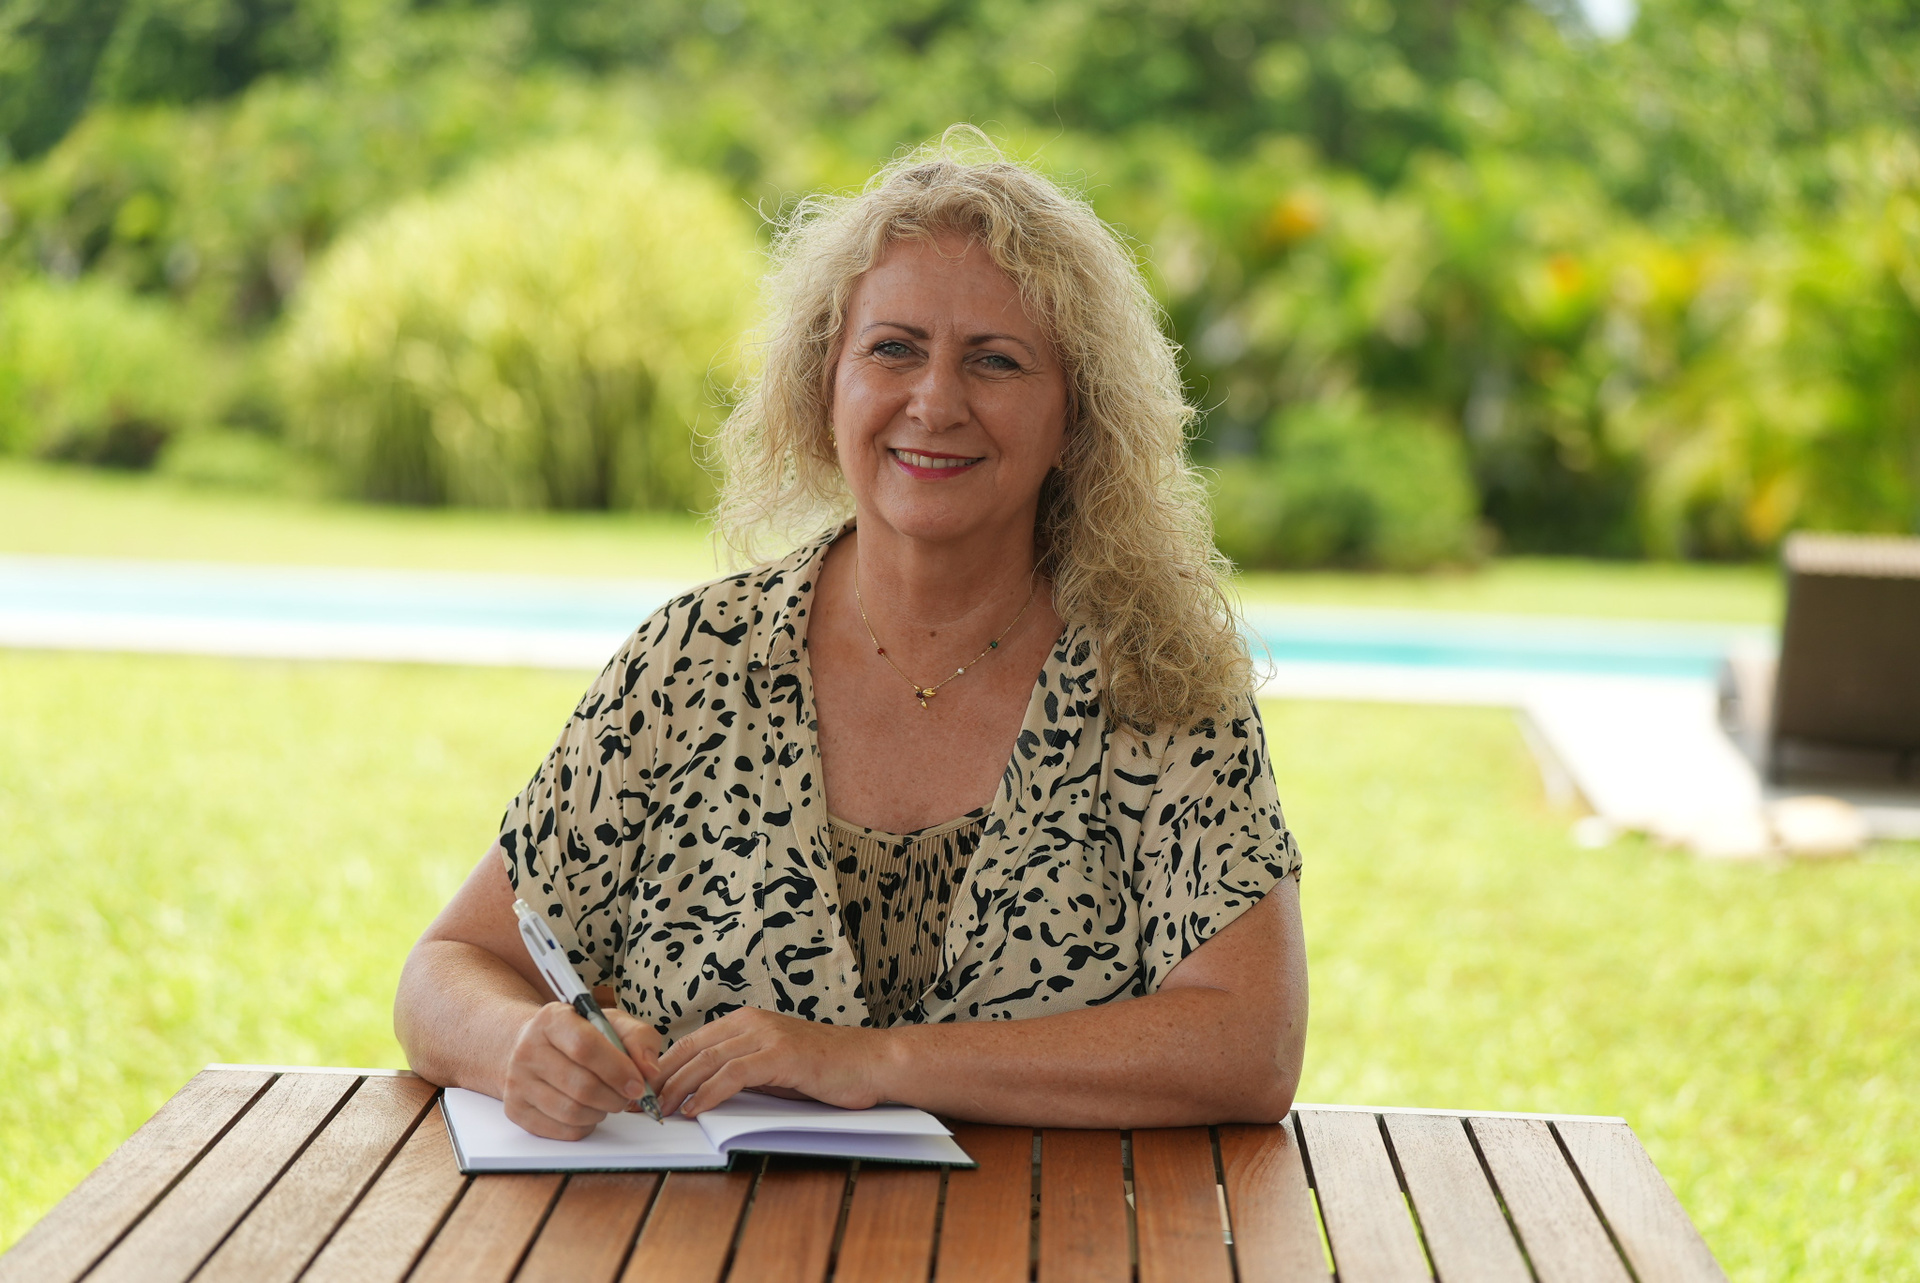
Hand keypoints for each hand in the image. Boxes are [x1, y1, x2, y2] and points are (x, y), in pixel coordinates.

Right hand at [503, 1001, 662, 1140]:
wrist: (536, 1048)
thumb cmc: (581, 1035)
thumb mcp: (612, 1023)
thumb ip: (639, 1039)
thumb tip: (650, 1072)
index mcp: (553, 1019)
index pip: (585, 1047)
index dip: (617, 1070)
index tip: (639, 1085)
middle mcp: (528, 1048)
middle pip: (581, 1085)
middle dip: (615, 1097)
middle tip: (627, 1096)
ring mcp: (517, 1081)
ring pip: (572, 1112)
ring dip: (601, 1112)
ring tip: (607, 1100)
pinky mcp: (516, 1109)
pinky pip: (561, 1130)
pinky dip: (585, 1125)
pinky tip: (588, 1111)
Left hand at [657, 1008, 890, 1116]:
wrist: (870, 1063)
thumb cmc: (825, 1069)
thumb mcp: (773, 1067)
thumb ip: (741, 1071)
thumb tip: (701, 1091)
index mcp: (747, 1021)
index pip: (691, 1043)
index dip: (664, 1068)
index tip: (644, 1092)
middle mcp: (752, 1022)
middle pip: (692, 1049)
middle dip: (662, 1079)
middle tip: (641, 1105)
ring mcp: (767, 1035)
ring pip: (707, 1060)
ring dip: (678, 1088)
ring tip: (660, 1111)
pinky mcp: (780, 1054)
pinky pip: (733, 1074)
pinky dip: (708, 1093)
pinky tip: (694, 1110)